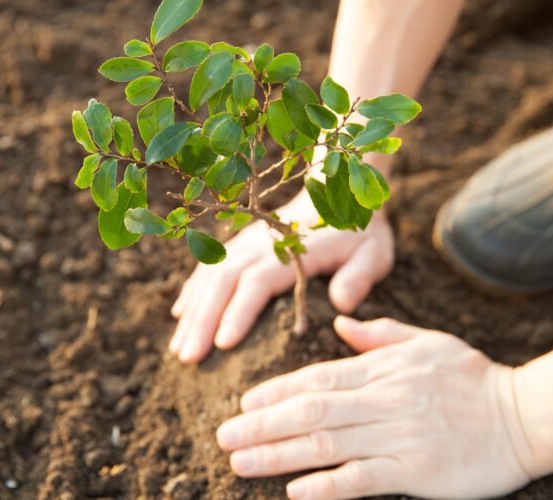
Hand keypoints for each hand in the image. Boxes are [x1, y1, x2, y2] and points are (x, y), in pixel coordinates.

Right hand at [169, 192, 394, 363]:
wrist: (339, 192)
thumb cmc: (359, 233)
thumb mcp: (373, 253)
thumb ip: (359, 277)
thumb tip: (342, 304)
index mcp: (293, 249)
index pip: (258, 281)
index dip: (239, 312)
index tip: (222, 344)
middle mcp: (262, 243)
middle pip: (223, 280)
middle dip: (203, 320)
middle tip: (188, 358)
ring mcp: (246, 241)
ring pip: (210, 275)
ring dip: (193, 312)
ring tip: (179, 349)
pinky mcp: (240, 244)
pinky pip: (209, 266)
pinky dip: (193, 291)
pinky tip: (180, 316)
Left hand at [216, 316, 532, 499]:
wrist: (527, 415)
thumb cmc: (474, 378)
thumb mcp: (428, 342)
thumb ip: (380, 335)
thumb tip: (340, 323)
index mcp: (384, 367)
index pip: (318, 377)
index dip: (276, 391)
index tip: (244, 402)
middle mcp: (385, 399)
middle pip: (311, 411)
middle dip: (262, 425)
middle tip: (223, 436)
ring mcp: (400, 436)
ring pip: (327, 445)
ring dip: (278, 455)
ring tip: (241, 463)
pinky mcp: (417, 471)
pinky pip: (363, 479)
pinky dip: (326, 486)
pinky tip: (295, 491)